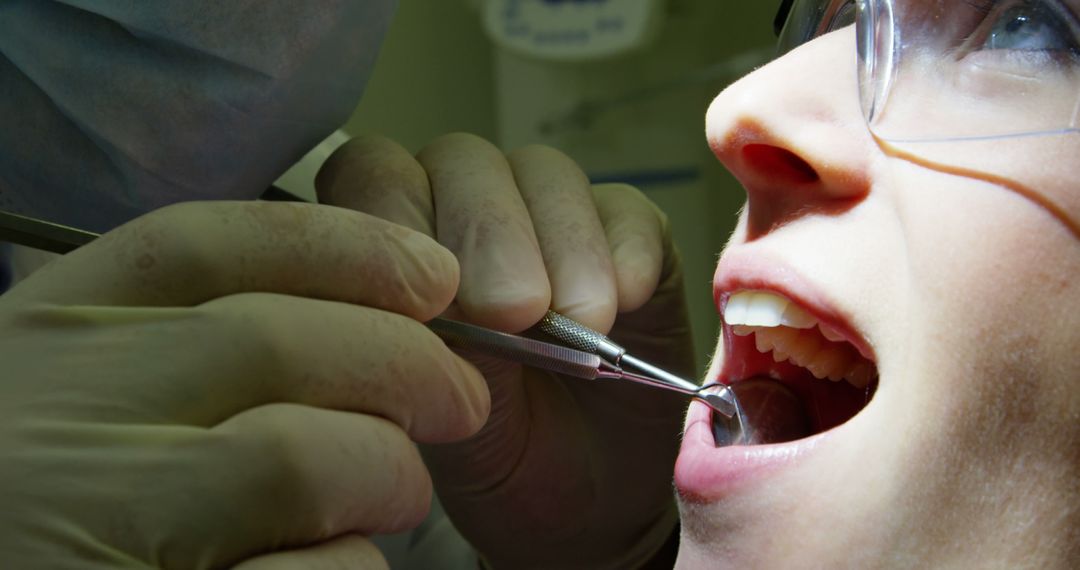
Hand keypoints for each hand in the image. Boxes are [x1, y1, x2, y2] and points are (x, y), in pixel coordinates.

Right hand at [0, 201, 488, 567]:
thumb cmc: (55, 509)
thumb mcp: (79, 401)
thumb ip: (178, 348)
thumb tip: (376, 309)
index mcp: (38, 337)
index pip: (200, 246)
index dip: (344, 246)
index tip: (433, 273)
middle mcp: (49, 417)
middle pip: (274, 341)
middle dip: (407, 363)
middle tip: (460, 398)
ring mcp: (85, 522)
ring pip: (304, 459)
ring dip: (388, 474)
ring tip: (400, 496)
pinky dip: (352, 567)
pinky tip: (333, 566)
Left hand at [317, 133, 694, 568]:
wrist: (578, 500)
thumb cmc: (487, 452)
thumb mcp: (429, 406)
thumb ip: (414, 333)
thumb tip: (429, 289)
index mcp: (394, 244)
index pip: (371, 172)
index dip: (391, 215)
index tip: (426, 302)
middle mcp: (466, 211)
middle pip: (462, 160)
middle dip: (488, 233)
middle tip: (513, 314)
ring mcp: (551, 216)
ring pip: (544, 171)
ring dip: (564, 244)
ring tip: (580, 323)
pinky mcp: (628, 236)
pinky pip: (628, 210)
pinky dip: (625, 251)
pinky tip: (625, 303)